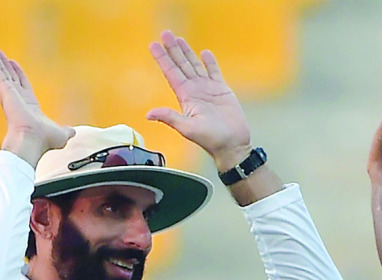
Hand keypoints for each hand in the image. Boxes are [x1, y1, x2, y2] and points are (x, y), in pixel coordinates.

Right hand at [0, 48, 72, 166]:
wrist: (33, 141)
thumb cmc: (44, 140)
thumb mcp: (61, 134)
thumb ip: (66, 130)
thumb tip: (73, 132)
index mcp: (30, 107)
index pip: (23, 86)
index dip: (19, 74)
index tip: (13, 64)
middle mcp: (18, 100)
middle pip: (10, 77)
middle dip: (5, 65)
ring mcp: (10, 95)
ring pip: (2, 74)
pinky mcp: (5, 91)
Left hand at [146, 30, 252, 170]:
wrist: (233, 145)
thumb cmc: (211, 140)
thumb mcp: (188, 129)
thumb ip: (170, 118)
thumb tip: (149, 114)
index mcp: (185, 97)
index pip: (171, 73)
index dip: (162, 59)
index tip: (153, 45)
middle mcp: (195, 91)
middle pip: (181, 65)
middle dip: (172, 49)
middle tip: (165, 34)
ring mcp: (208, 90)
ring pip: (195, 66)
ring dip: (187, 52)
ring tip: (179, 39)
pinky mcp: (222, 91)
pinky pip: (215, 72)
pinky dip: (210, 63)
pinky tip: (205, 53)